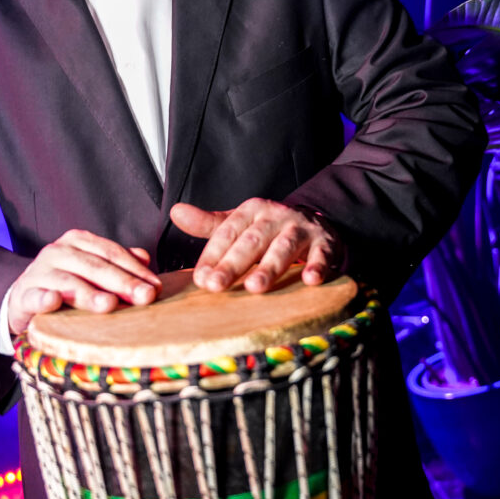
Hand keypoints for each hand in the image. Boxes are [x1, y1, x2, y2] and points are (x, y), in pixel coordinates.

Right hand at [7, 230, 160, 334]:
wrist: (22, 296)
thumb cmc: (64, 283)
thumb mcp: (90, 270)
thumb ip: (116, 263)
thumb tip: (144, 257)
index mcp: (78, 242)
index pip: (112, 253)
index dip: (135, 269)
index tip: (156, 287)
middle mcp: (58, 251)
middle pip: (95, 266)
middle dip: (123, 282)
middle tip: (145, 297)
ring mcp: (39, 272)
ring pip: (68, 282)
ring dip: (90, 294)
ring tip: (109, 304)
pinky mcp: (23, 294)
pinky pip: (34, 296)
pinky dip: (44, 299)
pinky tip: (53, 301)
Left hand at [170, 198, 342, 293]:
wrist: (318, 222)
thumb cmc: (270, 230)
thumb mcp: (240, 224)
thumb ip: (208, 224)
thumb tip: (175, 212)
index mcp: (252, 211)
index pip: (228, 232)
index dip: (213, 255)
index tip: (199, 278)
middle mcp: (275, 216)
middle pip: (251, 241)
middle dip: (233, 264)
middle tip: (216, 286)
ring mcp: (301, 229)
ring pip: (283, 248)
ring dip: (270, 267)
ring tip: (255, 287)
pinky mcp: (324, 243)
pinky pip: (321, 255)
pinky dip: (317, 266)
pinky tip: (310, 281)